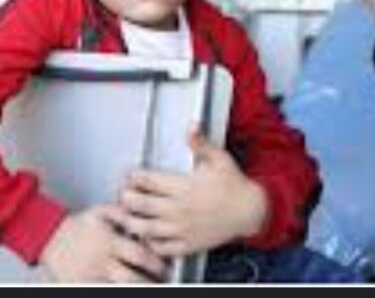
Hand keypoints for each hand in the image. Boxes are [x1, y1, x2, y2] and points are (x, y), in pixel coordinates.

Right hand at [39, 205, 168, 282]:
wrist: (49, 236)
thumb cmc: (75, 225)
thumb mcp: (99, 212)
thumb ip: (121, 213)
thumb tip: (139, 215)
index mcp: (109, 242)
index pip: (140, 255)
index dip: (156, 263)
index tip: (164, 266)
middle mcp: (103, 260)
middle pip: (134, 278)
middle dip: (151, 282)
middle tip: (161, 281)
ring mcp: (93, 275)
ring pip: (121, 288)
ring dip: (137, 288)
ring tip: (146, 285)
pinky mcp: (83, 284)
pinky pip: (103, 290)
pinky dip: (114, 288)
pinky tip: (121, 285)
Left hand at [118, 129, 267, 257]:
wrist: (251, 211)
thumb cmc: (234, 185)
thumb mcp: (218, 158)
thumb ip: (200, 143)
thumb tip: (192, 126)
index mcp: (184, 187)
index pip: (148, 181)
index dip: (134, 177)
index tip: (131, 175)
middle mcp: (180, 209)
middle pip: (141, 205)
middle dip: (127, 199)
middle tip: (124, 194)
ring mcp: (182, 229)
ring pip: (146, 229)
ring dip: (132, 222)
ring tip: (128, 215)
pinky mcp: (188, 244)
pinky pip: (161, 248)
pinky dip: (150, 244)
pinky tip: (146, 235)